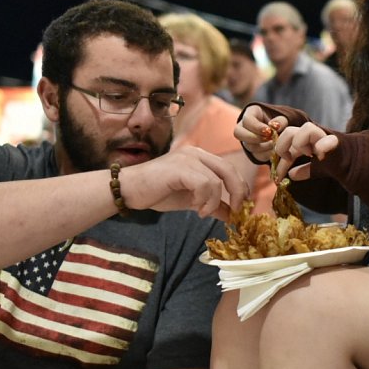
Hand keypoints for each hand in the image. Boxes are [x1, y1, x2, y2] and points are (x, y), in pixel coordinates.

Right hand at [120, 146, 249, 220]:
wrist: (128, 190)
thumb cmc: (157, 192)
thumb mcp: (190, 200)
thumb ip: (211, 204)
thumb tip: (231, 216)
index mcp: (200, 157)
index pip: (229, 169)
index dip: (239, 187)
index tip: (240, 207)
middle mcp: (195, 153)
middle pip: (229, 170)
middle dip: (237, 193)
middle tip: (235, 211)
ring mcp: (187, 158)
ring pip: (216, 180)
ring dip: (213, 201)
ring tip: (202, 212)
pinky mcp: (179, 167)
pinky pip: (204, 184)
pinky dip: (205, 199)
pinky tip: (196, 208)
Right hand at [234, 105, 287, 162]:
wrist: (280, 132)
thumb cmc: (279, 122)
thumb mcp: (282, 118)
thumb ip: (280, 121)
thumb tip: (275, 126)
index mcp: (250, 113)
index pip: (247, 120)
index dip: (257, 127)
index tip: (269, 131)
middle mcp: (243, 126)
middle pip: (238, 133)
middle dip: (254, 138)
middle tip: (269, 139)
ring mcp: (245, 140)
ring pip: (248, 146)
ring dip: (262, 147)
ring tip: (274, 144)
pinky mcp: (252, 151)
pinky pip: (256, 155)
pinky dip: (266, 154)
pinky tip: (274, 151)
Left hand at [272, 122, 339, 181]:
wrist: (354, 165)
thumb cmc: (336, 163)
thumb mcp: (316, 168)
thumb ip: (304, 169)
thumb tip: (291, 175)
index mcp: (306, 139)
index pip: (286, 141)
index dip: (279, 155)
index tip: (278, 174)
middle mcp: (313, 135)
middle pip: (290, 130)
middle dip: (284, 147)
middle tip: (288, 160)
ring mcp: (324, 136)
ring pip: (306, 128)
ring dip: (302, 144)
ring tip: (307, 155)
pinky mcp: (336, 142)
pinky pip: (327, 140)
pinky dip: (322, 148)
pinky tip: (320, 157)